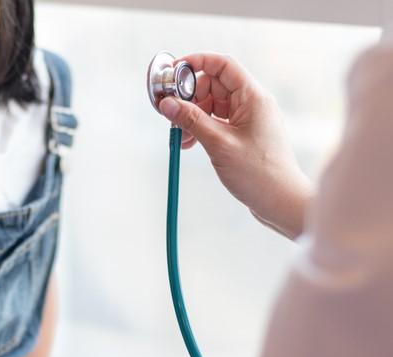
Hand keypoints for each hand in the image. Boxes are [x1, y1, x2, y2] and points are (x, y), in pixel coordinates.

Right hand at [158, 52, 312, 238]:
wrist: (280, 202)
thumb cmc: (259, 174)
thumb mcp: (219, 144)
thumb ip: (191, 120)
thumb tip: (167, 104)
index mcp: (253, 98)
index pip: (223, 65)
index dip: (197, 63)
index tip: (174, 71)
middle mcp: (252, 104)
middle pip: (214, 86)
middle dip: (190, 98)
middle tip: (172, 116)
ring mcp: (248, 120)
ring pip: (212, 106)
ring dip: (192, 117)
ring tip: (181, 138)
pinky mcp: (243, 135)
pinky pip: (216, 122)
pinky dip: (200, 129)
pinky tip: (189, 144)